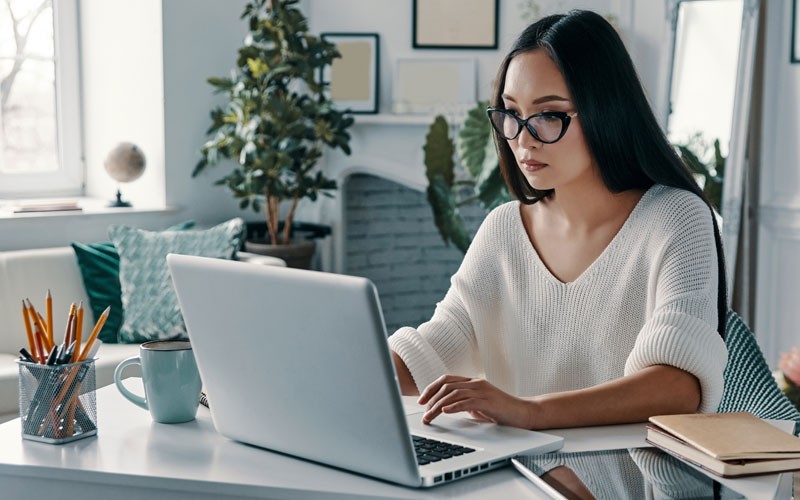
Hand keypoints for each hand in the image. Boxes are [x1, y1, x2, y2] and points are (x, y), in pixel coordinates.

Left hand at [417, 375, 532, 428]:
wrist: (524, 412)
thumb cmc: (501, 411)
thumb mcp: (478, 405)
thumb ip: (464, 402)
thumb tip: (445, 408)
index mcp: (472, 382)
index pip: (446, 379)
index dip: (431, 388)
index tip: (421, 400)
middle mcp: (476, 383)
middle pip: (447, 385)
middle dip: (431, 398)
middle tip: (423, 411)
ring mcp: (482, 390)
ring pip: (454, 393)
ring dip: (438, 405)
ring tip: (430, 415)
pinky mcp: (488, 401)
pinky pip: (467, 401)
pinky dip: (454, 406)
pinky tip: (445, 411)